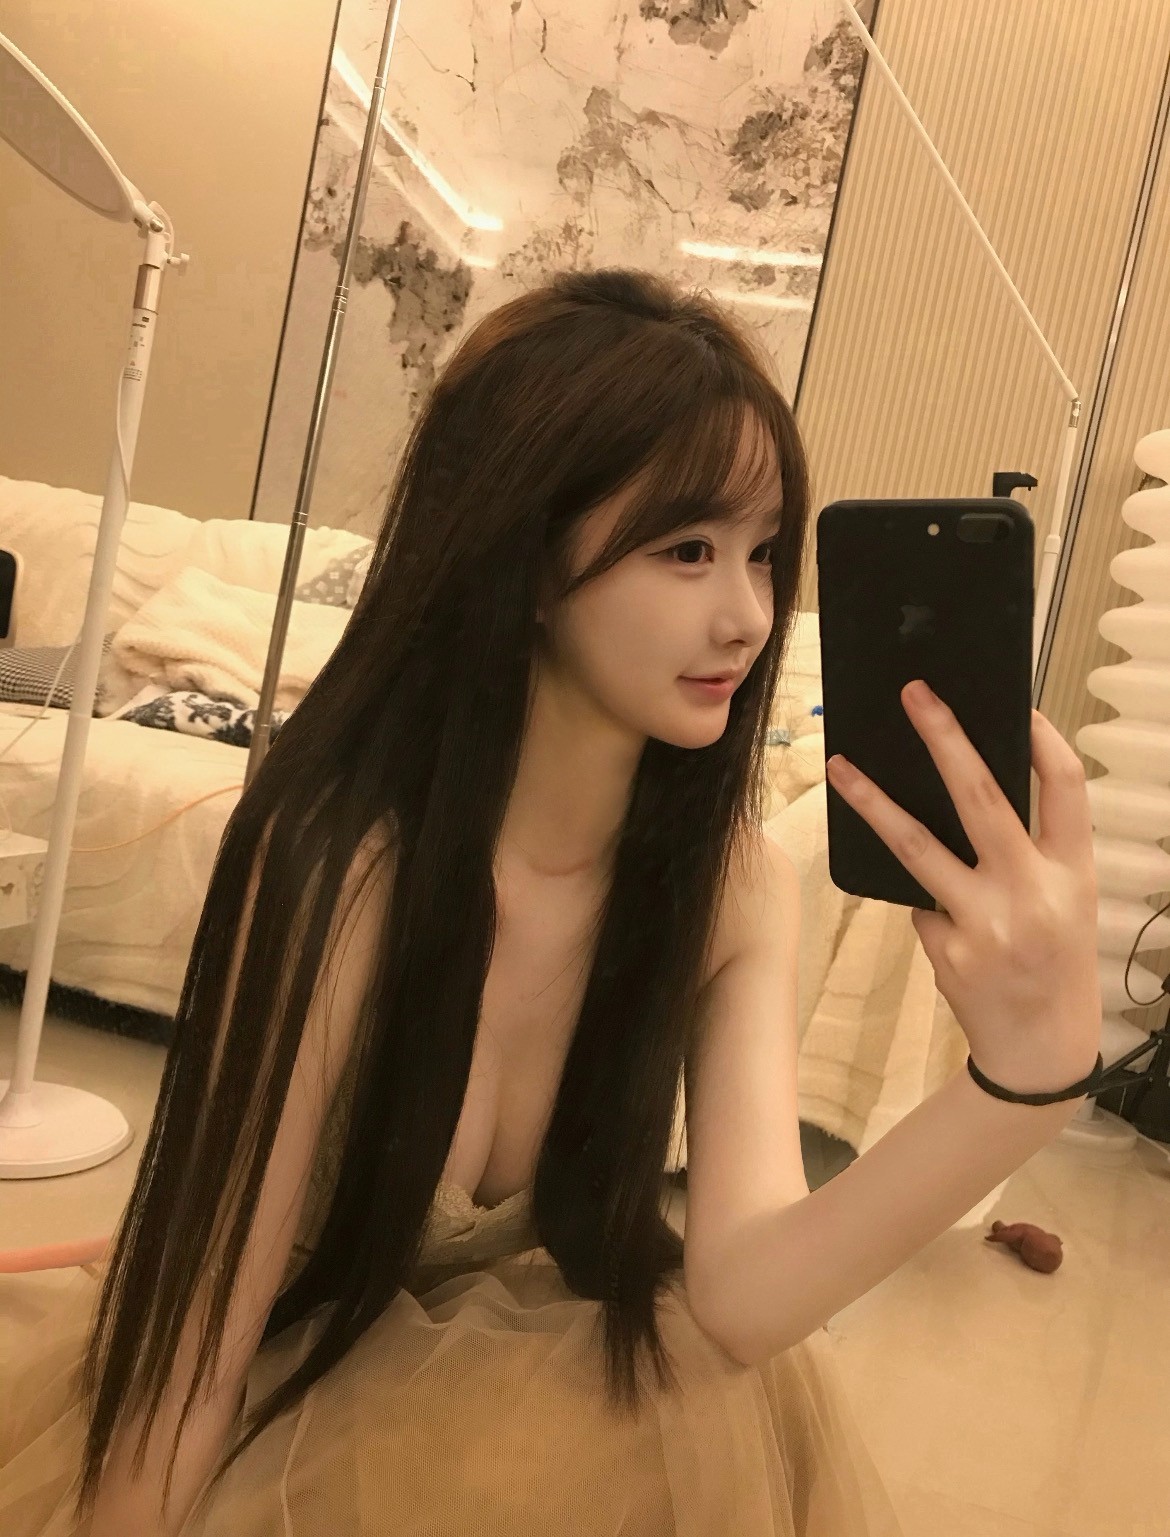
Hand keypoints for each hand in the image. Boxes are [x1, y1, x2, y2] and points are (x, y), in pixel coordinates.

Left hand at [826, 681, 1101, 1095]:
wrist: (1041, 1049)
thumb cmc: (1054, 960)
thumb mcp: (1067, 899)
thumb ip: (1033, 849)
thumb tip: (963, 784)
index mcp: (1072, 872)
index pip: (1066, 788)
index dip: (1043, 740)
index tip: (1016, 704)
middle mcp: (1031, 891)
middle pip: (980, 797)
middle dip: (943, 738)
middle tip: (913, 694)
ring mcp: (984, 920)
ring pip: (916, 846)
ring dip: (872, 801)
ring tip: (839, 766)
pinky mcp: (946, 948)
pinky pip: (917, 902)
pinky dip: (925, 903)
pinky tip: (948, 926)